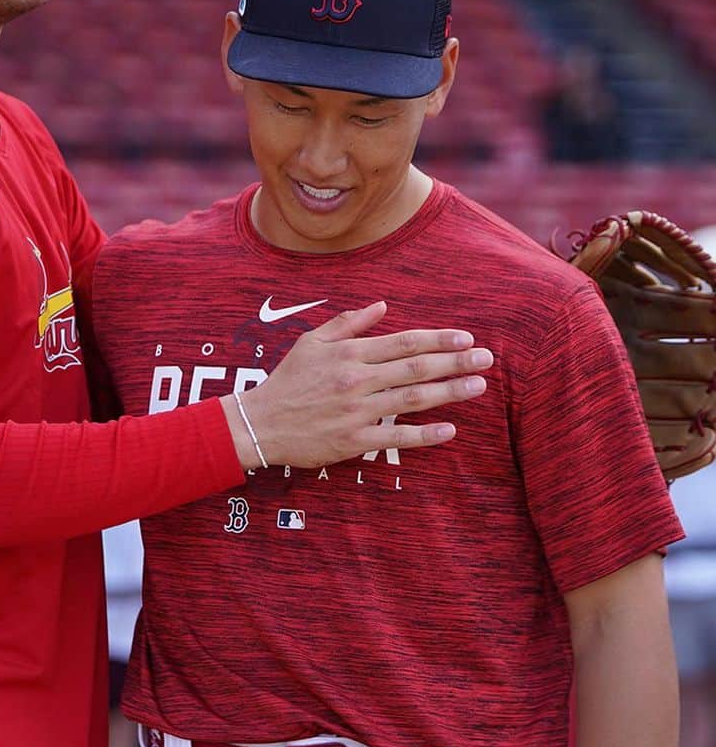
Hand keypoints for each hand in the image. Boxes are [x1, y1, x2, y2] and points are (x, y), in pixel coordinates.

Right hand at [226, 301, 492, 469]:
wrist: (260, 424)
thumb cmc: (287, 381)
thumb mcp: (312, 342)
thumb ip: (348, 323)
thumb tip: (382, 306)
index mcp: (349, 353)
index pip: (404, 342)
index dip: (438, 339)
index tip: (465, 338)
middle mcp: (358, 379)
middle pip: (416, 367)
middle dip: (455, 362)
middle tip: (486, 359)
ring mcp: (357, 411)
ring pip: (412, 398)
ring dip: (449, 392)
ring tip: (478, 387)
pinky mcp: (354, 440)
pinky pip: (396, 436)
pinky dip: (425, 434)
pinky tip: (449, 431)